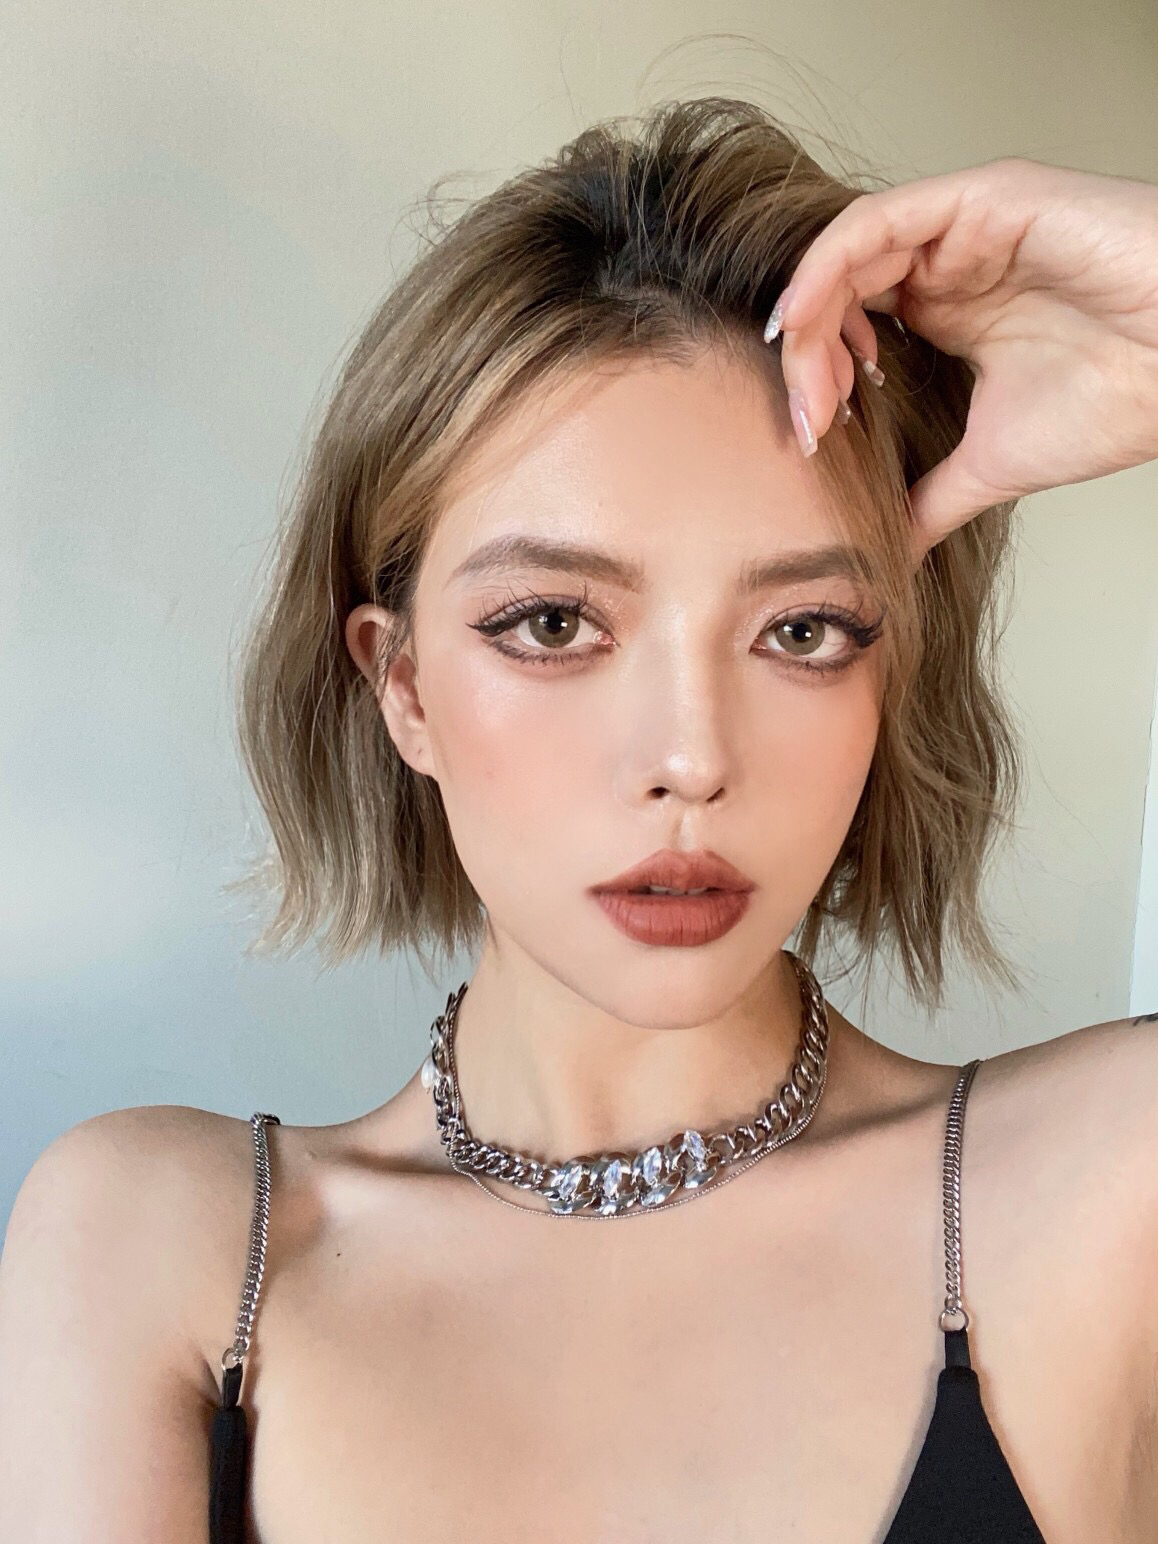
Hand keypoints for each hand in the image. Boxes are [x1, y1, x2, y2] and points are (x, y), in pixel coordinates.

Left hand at [766, 156, 1157, 549]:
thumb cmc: (1119, 397)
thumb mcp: (991, 464)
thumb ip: (929, 499)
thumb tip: (889, 553)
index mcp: (947, 309)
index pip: (848, 326)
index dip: (817, 377)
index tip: (813, 440)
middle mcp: (948, 261)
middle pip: (837, 292)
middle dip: (805, 358)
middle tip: (808, 420)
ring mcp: (962, 227)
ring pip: (847, 256)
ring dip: (811, 322)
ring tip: (813, 386)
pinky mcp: (983, 198)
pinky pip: (876, 221)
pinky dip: (826, 267)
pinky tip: (803, 319)